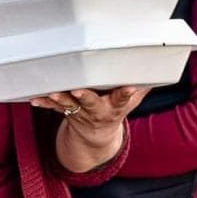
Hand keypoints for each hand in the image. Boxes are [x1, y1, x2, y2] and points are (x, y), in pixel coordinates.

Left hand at [33, 86, 148, 170]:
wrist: (96, 136)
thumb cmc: (115, 109)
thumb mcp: (132, 101)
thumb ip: (142, 84)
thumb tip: (160, 61)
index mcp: (116, 106)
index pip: (123, 99)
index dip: (126, 93)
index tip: (129, 87)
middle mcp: (98, 110)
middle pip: (92, 103)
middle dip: (86, 97)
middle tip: (79, 90)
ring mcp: (80, 112)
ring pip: (70, 106)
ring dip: (61, 100)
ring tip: (53, 93)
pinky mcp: (66, 112)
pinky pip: (54, 108)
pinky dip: (45, 103)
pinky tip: (35, 99)